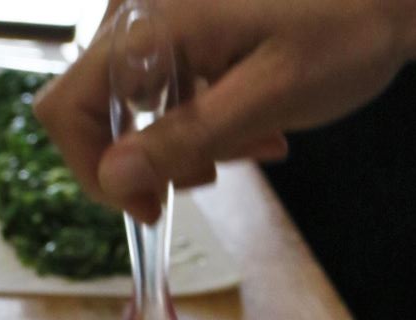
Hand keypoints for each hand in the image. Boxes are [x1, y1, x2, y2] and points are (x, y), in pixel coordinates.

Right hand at [33, 0, 415, 224]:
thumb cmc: (345, 32)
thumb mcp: (267, 99)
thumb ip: (185, 137)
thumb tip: (113, 177)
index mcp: (153, 21)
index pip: (70, 107)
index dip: (93, 169)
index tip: (148, 205)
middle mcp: (144, 10)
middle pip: (97, 108)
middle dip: (148, 159)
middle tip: (211, 179)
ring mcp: (163, 15)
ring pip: (134, 103)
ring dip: (181, 143)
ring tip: (250, 149)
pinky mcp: (186, 25)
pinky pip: (166, 84)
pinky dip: (199, 117)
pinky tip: (253, 126)